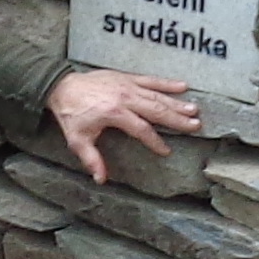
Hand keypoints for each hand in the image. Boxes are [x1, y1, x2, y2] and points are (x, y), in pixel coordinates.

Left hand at [48, 64, 201, 182]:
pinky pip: (150, 80)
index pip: (142, 129)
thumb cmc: (71, 114)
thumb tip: (101, 179)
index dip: (155, 142)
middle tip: (196, 126)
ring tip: (195, 110)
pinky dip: (167, 83)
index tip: (166, 151)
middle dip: (177, 120)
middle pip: (156, 110)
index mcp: (114, 113)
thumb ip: (92, 159)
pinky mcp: (127, 78)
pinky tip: (183, 86)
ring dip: (177, 103)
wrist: (62, 86)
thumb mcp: (78, 140)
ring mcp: (127, 86)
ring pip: (157, 95)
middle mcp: (125, 98)